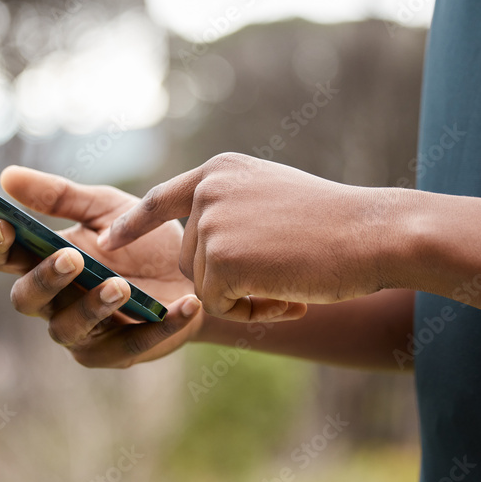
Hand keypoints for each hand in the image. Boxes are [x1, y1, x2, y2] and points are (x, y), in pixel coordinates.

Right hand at [0, 166, 202, 367]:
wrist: (193, 273)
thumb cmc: (141, 241)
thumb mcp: (106, 208)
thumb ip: (60, 196)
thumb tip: (8, 176)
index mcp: (43, 261)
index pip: (2, 258)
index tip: (3, 225)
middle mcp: (54, 301)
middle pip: (25, 298)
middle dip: (45, 278)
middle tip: (72, 257)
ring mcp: (84, 332)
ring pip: (68, 329)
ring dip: (92, 306)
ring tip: (121, 285)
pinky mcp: (119, 352)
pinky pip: (132, 345)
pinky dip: (160, 327)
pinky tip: (184, 303)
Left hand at [99, 153, 401, 321]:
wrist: (373, 233)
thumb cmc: (335, 222)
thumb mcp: (273, 196)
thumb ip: (232, 208)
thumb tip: (199, 239)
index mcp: (220, 171)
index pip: (161, 198)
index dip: (134, 224)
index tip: (107, 241)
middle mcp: (208, 190)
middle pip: (189, 257)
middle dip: (228, 278)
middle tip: (282, 276)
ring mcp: (212, 222)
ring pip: (202, 284)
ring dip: (243, 296)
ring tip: (290, 281)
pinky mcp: (221, 258)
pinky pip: (216, 304)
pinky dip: (251, 310)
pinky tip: (288, 294)